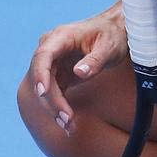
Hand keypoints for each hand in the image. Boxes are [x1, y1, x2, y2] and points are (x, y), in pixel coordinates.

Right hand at [28, 9, 127, 133]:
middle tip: (66, 120)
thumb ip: (95, 60)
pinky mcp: (58, 74)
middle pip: (42, 76)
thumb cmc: (113, 35)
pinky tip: (67, 122)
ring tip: (68, 126)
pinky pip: (53, 92)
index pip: (43, 56)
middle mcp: (51, 49)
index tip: (43, 92)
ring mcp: (53, 62)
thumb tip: (79, 72)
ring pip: (45, 88)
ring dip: (54, 108)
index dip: (40, 74)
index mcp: (60, 37)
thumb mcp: (109, 47)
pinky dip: (58, 107)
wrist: (116, 31)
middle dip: (51, 100)